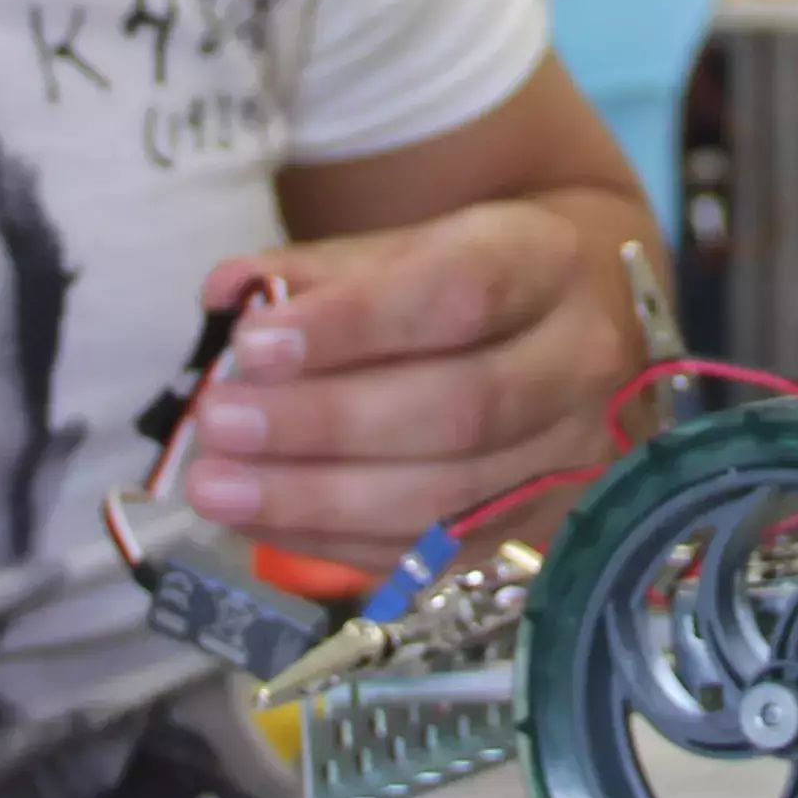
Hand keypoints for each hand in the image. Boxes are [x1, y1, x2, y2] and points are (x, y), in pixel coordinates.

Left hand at [180, 201, 637, 555]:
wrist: (576, 320)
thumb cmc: (470, 277)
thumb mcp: (406, 244)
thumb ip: (316, 269)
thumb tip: (225, 293)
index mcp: (550, 263)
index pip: (458, 294)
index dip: (353, 325)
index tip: (253, 345)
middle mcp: (580, 363)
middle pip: (456, 410)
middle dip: (323, 424)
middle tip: (219, 426)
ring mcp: (571, 458)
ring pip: (445, 497)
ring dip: (316, 499)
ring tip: (217, 486)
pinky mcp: (540, 528)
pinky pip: (431, 553)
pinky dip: (334, 543)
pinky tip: (258, 522)